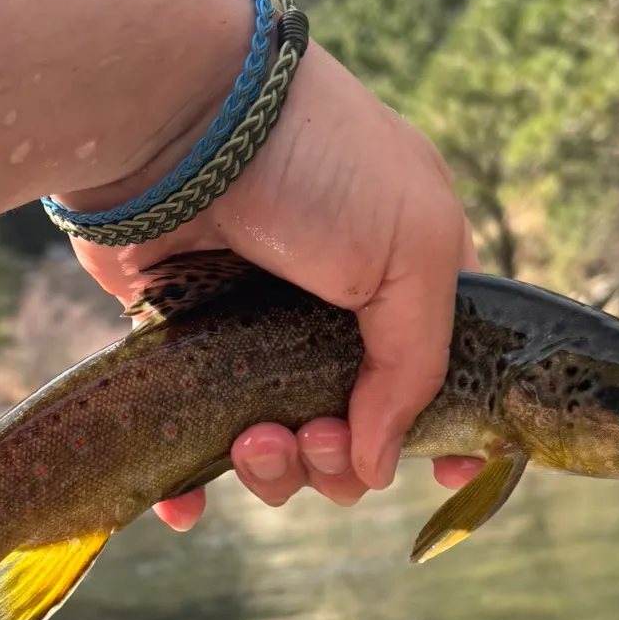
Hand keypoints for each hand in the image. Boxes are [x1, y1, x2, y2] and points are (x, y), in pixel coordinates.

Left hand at [66, 43, 484, 528]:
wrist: (178, 116)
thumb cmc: (315, 164)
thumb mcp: (411, 248)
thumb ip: (414, 364)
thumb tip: (377, 464)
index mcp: (402, 278)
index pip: (434, 375)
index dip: (441, 433)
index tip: (442, 475)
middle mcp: (327, 311)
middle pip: (350, 429)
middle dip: (337, 458)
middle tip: (313, 438)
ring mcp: (248, 330)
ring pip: (274, 444)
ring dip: (274, 472)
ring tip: (253, 442)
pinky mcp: (176, 343)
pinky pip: (188, 434)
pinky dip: (192, 481)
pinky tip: (186, 502)